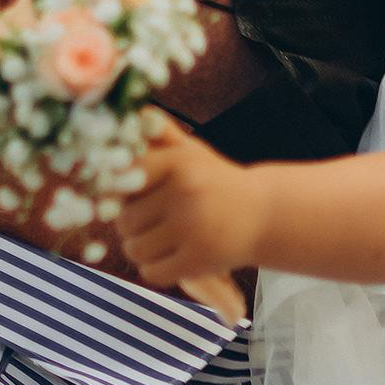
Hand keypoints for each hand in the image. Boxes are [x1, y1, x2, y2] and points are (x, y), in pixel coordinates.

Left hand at [118, 117, 264, 289]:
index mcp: (179, 162)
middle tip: (151, 222)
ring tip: (161, 240)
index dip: (120, 192)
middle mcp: (186, 192)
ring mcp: (193, 228)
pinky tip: (172, 258)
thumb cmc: (216, 182)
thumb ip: (158, 136)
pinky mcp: (199, 260)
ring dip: (142, 250)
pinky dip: (157, 269)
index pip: (122, 181)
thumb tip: (133, 113)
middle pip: (124, 220)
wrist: (263, 215)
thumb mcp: (191, 154)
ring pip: (134, 248)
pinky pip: (151, 272)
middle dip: (132, 225)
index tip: (132, 196)